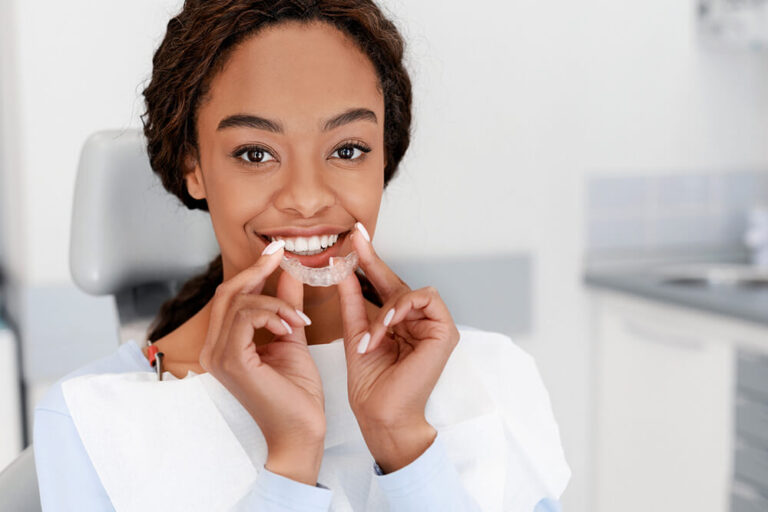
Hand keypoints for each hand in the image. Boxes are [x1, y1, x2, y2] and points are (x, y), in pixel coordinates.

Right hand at [198, 241, 325, 483]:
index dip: (253, 270)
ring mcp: (219, 356)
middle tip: (282, 255)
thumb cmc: (296, 395)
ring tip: (298, 319)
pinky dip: (272, 313)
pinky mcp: (231, 362)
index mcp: (224, 345)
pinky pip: (246, 317)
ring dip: (275, 301)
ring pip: (239, 302)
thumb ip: (286, 306)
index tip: (277, 251)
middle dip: (257, 270)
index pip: (230, 297)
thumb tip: (289, 273)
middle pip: (227, 293)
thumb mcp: (291, 337)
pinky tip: (291, 327)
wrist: (301, 432)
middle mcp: (214, 349)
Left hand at [335, 223, 459, 472]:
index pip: (384, 285)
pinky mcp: (446, 332)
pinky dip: (402, 309)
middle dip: (374, 262)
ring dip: (386, 308)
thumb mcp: (356, 332)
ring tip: (373, 335)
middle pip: (397, 282)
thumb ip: (352, 299)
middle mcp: (418, 322)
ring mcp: (434, 326)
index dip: (369, 260)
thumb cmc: (370, 383)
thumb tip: (342, 267)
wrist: (380, 414)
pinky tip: (388, 324)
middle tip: (355, 240)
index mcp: (399, 322)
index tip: (354, 236)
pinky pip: (425, 300)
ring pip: (410, 291)